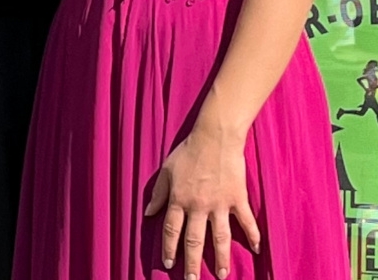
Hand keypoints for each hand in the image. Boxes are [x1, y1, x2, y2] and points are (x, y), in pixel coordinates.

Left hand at [144, 126, 259, 278]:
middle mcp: (198, 205)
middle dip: (193, 262)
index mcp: (179, 199)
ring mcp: (220, 204)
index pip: (171, 230)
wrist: (214, 138)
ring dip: (221, 258)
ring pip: (220, 237)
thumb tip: (148, 213)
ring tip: (222, 276)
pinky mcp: (238, 199)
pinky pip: (246, 221)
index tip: (168, 264)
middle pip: (194, 239)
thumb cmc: (187, 153)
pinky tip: (256, 250)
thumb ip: (158, 194)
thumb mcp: (166, 171)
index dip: (169, 248)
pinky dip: (253, 236)